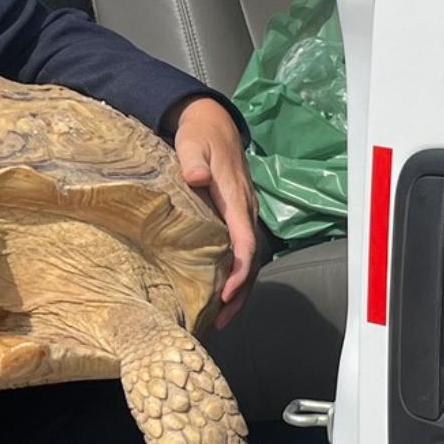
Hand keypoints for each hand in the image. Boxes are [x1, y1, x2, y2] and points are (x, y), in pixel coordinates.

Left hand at [171, 96, 258, 328]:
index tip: (225, 293)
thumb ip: (193, 160)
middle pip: (251, 260)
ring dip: (240, 290)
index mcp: (235, 198)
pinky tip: (222, 293)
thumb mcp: (192, 143)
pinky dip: (236, 276)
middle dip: (240, 293)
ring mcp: (244, 215)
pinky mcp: (238, 217)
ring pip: (250, 260)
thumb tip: (195, 177)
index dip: (238, 270)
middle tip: (221, 320)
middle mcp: (245, 210)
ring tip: (221, 318)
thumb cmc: (200, 135)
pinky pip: (242, 252)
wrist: (213, 122)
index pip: (244, 241)